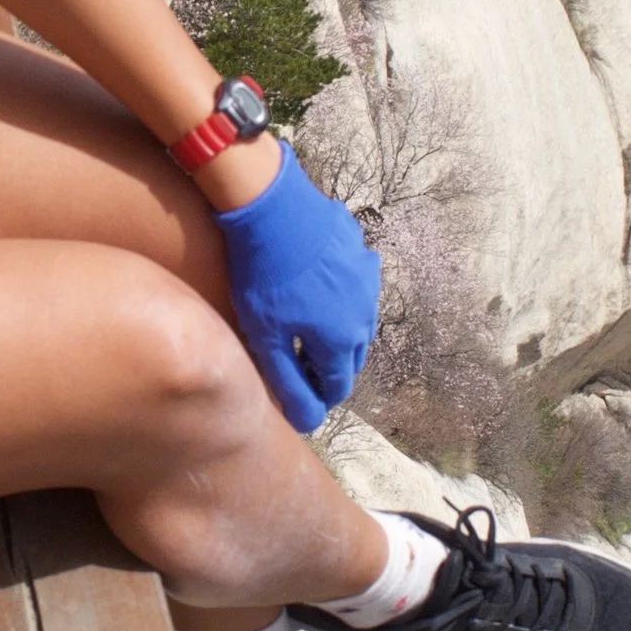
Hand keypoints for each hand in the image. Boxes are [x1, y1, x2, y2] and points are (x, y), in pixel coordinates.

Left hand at [213, 142, 380, 430]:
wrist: (273, 208)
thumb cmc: (263, 277)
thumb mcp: (267, 338)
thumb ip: (289, 384)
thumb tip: (308, 422)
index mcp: (343, 340)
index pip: (338, 385)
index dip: (319, 397)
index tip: (301, 397)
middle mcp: (365, 313)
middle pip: (351, 354)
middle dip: (329, 366)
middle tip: (300, 364)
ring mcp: (367, 278)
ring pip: (357, 318)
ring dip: (338, 330)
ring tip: (309, 327)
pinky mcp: (359, 249)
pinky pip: (355, 282)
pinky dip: (340, 293)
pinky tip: (316, 284)